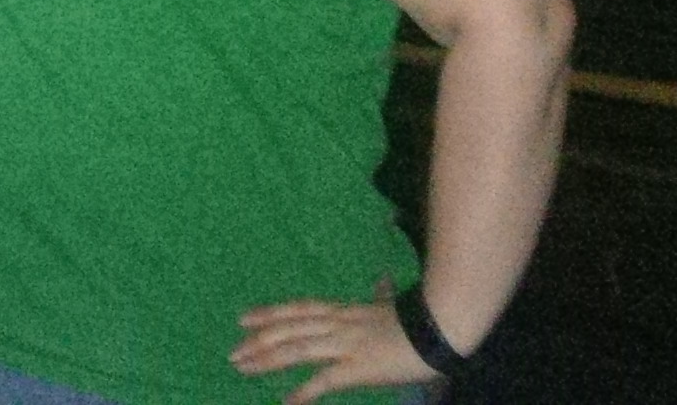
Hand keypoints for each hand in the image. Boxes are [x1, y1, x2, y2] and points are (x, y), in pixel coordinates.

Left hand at [231, 285, 436, 404]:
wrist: (443, 327)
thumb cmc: (422, 319)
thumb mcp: (392, 304)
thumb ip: (380, 298)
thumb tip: (381, 283)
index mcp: (346, 311)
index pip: (299, 310)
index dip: (270, 314)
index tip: (244, 319)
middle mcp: (339, 325)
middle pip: (290, 329)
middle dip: (259, 341)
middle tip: (233, 352)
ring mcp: (346, 345)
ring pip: (297, 350)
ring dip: (267, 360)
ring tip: (244, 368)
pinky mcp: (358, 368)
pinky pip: (325, 381)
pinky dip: (303, 392)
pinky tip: (286, 403)